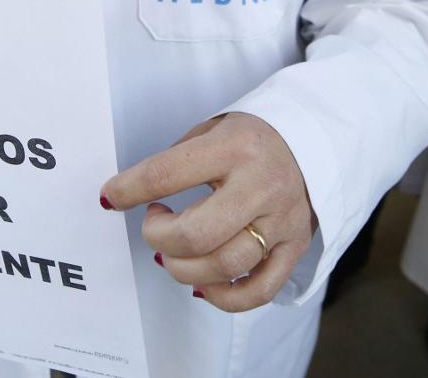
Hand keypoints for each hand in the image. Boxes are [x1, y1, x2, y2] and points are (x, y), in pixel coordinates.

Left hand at [100, 113, 315, 312]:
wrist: (315, 139)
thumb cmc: (251, 138)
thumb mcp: (212, 130)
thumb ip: (175, 163)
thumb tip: (126, 197)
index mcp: (235, 147)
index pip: (167, 175)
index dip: (129, 190)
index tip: (112, 196)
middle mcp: (262, 184)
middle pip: (196, 235)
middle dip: (158, 237)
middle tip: (154, 224)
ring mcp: (282, 219)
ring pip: (224, 267)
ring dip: (183, 268)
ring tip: (175, 249)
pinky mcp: (296, 246)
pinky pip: (258, 290)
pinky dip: (222, 297)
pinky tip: (202, 283)